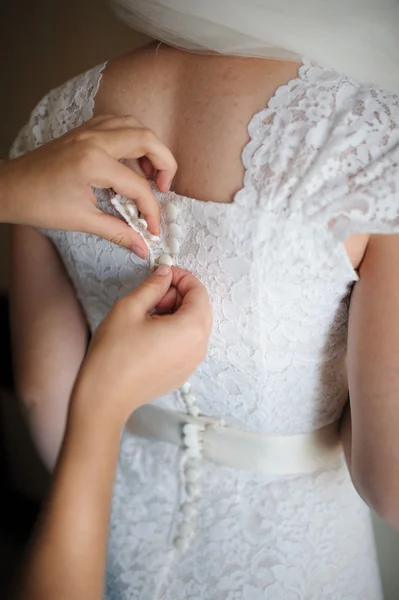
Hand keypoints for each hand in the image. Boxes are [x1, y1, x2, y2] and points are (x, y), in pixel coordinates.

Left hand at [2, 115, 176, 256]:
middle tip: (163, 188)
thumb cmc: (39, 204)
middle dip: (165, 164)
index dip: (151, 210)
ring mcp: (88, 130)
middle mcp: (94, 139)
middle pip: (147, 139)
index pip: (138, 185)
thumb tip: (142, 247)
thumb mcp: (81, 221)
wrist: (10, 188)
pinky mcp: (84, 130)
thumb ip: (117, 232)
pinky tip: (130, 160)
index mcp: (93, 163)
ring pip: (134, 125)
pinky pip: (118, 123)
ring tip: (149, 173)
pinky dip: (132, 138)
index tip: (152, 228)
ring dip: (149, 147)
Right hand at [70, 266, 211, 427]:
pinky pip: (187, 343)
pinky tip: (149, 334)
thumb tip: (165, 272)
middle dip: (179, 295)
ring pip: (193, 326)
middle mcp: (199, 347)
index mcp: (191, 328)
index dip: (181, 277)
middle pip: (199, 308)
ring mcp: (192, 363)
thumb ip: (153, 285)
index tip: (162, 274)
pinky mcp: (182, 373)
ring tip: (148, 316)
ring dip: (176, 313)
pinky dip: (174, 331)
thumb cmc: (114, 355)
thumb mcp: (130, 308)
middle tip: (152, 296)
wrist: (105, 397)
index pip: (199, 291)